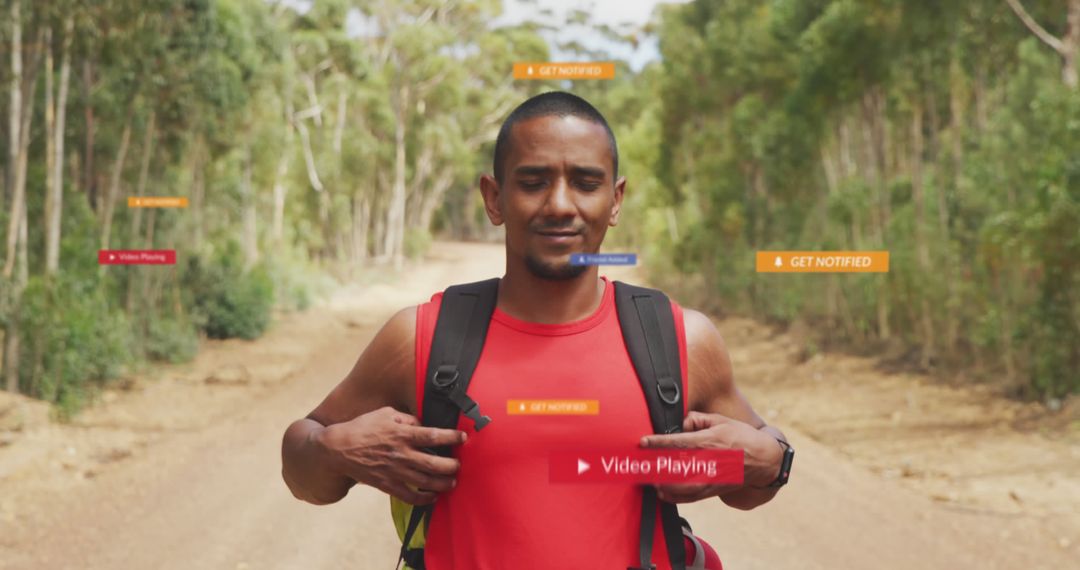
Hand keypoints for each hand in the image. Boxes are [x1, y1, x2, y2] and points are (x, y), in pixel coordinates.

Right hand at [314, 406, 465, 505]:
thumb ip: (407, 418)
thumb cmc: (362, 427)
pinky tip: (433, 496)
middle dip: (451, 466)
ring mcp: (394, 471)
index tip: (463, 437)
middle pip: (433, 463)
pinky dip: (424, 499)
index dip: (451, 437)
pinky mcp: (387, 485)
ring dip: (442, 483)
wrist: (338, 449)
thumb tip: (423, 423)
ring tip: (452, 482)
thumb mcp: (385, 413)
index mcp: (402, 434)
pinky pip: (410, 496)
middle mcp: (401, 454)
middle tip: (459, 465)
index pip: (433, 436)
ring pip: (425, 482)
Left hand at [639, 411, 782, 502]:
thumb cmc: (740, 436)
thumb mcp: (720, 420)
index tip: (643, 442)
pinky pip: (690, 497)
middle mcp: (708, 461)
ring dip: (661, 484)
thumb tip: (679, 423)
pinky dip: (674, 497)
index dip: (658, 443)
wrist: (764, 459)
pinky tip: (661, 493)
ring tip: (647, 479)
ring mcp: (711, 478)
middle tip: (638, 464)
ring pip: (681, 486)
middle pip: (675, 467)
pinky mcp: (713, 490)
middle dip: (655, 466)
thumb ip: (697, 419)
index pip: (678, 442)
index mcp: (709, 441)